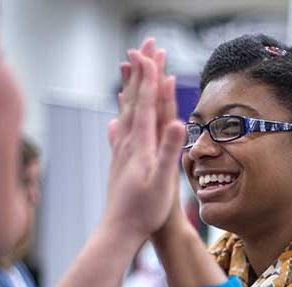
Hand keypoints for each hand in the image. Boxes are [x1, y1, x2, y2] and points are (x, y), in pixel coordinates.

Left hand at [104, 39, 183, 239]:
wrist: (119, 232)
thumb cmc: (144, 211)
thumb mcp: (163, 182)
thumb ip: (169, 151)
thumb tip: (176, 122)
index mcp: (140, 145)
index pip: (145, 103)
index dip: (150, 77)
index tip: (152, 54)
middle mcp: (127, 144)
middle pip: (133, 100)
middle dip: (140, 74)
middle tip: (145, 49)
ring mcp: (121, 154)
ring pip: (125, 114)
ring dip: (130, 90)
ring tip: (130, 74)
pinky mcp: (119, 165)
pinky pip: (120, 135)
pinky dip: (120, 121)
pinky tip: (115, 121)